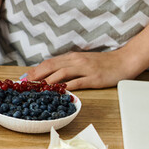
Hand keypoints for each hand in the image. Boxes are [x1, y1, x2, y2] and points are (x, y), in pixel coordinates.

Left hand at [25, 50, 140, 89]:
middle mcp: (76, 61)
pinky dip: (67, 87)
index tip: (25, 77)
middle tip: (26, 83)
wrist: (124, 61)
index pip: (50, 62)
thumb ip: (68, 66)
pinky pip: (78, 82)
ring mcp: (85, 69)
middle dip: (37, 74)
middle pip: (52, 66)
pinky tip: (59, 92)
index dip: (36, 69)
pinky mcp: (94, 78)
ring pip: (62, 73)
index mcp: (72, 57)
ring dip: (48, 80)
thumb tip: (51, 74)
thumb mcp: (82, 61)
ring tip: (38, 88)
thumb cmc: (103, 63)